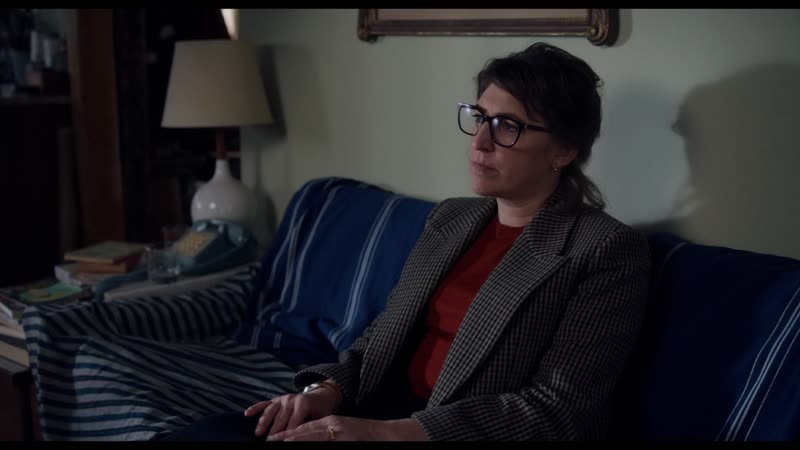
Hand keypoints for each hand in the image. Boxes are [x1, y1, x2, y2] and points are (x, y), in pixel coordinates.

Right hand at [243, 384, 340, 437]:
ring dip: (263, 423)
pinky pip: (264, 403)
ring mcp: (283, 398)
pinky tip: (247, 414)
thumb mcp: (320, 418)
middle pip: (280, 419)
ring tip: (258, 434)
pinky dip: (255, 408)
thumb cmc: (321, 410)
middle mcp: (291, 399)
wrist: (321, 395)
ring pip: (270, 412)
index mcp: (303, 404)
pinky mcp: (276, 399)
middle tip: (268, 443)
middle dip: (274, 432)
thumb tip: (304, 438)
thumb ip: (310, 426)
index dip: (287, 435)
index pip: (293, 423)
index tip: (283, 443)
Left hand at [267, 416, 427, 440]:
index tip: (274, 439)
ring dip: (297, 440)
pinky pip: (325, 441)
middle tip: (270, 442)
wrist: (388, 434)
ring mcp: (339, 432)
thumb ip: (327, 433)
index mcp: (331, 422)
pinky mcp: (346, 438)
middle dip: (287, 438)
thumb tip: (309, 437)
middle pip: (305, 432)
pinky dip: (312, 442)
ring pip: (313, 437)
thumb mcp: (343, 430)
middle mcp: (333, 425)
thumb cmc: (365, 434)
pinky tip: (304, 444)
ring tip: (280, 443)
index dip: (289, 434)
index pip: (306, 428)